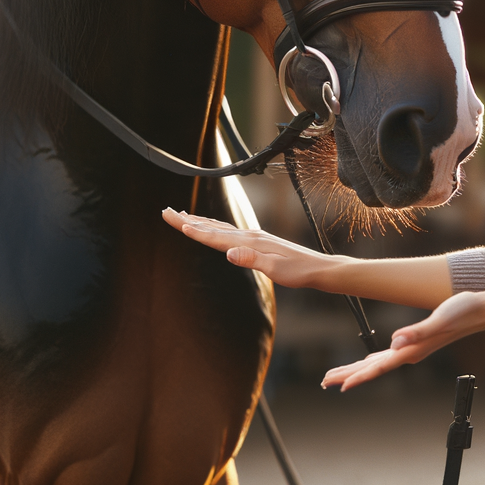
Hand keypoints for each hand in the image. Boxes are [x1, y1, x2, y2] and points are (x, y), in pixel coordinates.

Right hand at [161, 207, 328, 287]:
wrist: (317, 268)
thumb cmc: (298, 271)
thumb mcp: (275, 269)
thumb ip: (252, 260)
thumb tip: (229, 253)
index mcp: (249, 242)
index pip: (214, 235)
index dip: (193, 229)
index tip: (174, 221)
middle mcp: (249, 236)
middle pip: (212, 227)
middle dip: (188, 220)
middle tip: (166, 212)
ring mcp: (253, 238)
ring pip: (219, 228)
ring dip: (199, 222)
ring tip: (181, 216)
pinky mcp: (258, 242)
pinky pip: (229, 232)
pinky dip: (215, 228)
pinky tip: (212, 229)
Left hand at [321, 289, 484, 391]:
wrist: (481, 310)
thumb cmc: (463, 311)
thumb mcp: (439, 320)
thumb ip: (417, 332)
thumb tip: (395, 341)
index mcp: (412, 350)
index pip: (379, 367)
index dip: (358, 376)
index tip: (339, 387)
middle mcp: (410, 353)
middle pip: (373, 369)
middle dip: (348, 375)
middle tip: (324, 382)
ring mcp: (413, 349)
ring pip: (378, 364)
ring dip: (357, 369)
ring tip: (337, 376)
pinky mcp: (416, 341)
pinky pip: (388, 356)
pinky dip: (373, 360)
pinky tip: (368, 361)